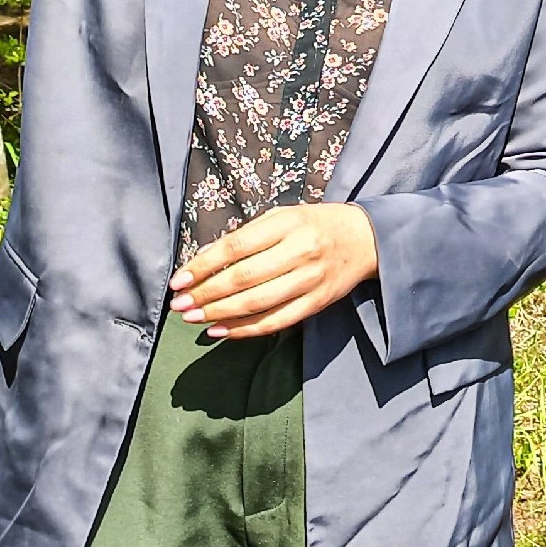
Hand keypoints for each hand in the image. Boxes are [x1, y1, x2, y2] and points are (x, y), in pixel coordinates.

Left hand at [170, 204, 379, 336]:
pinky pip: (277, 321)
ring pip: (258, 303)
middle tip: (180, 305)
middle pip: (244, 278)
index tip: (179, 280)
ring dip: (220, 313)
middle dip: (206, 294)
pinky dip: (246, 329)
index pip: (236, 246)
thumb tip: (204, 262)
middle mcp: (300, 251)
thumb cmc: (315, 224)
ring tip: (193, 318)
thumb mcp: (283, 216)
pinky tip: (222, 330)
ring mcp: (310, 279)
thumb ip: (248, 236)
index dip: (204, 265)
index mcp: (288, 223)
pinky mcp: (317, 302)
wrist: (365, 239)